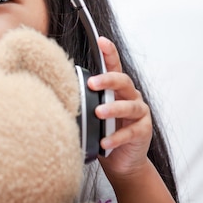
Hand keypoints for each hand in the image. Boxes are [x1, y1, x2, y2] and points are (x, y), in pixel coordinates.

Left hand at [88, 37, 152, 177]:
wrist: (122, 161)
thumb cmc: (104, 131)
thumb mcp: (93, 113)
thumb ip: (85, 100)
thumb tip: (58, 90)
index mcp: (118, 90)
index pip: (114, 67)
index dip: (110, 53)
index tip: (101, 41)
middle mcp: (131, 97)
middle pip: (123, 82)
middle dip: (108, 80)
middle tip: (92, 83)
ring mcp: (139, 114)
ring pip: (129, 106)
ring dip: (113, 109)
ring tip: (98, 113)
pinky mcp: (143, 132)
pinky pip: (130, 132)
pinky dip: (116, 137)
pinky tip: (105, 142)